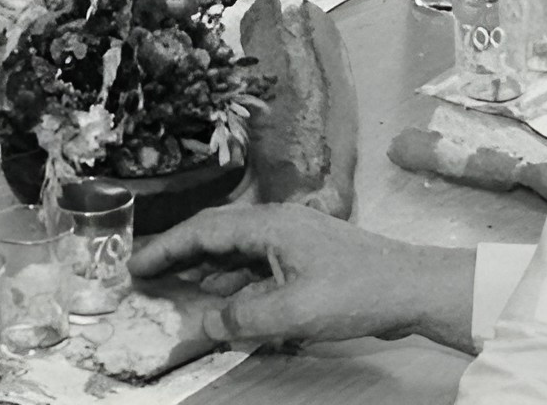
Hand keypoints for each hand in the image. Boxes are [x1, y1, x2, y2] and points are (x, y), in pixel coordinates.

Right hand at [129, 206, 477, 352]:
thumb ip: (243, 317)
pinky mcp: (309, 260)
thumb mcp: (293, 311)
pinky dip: (235, 282)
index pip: (206, 230)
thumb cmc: (355, 292)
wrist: (411, 288)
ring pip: (239, 252)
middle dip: (181, 255)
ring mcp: (296, 241)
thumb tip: (205, 321)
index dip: (167, 247)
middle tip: (147, 276)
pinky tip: (225, 301)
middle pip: (218, 235)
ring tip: (177, 290)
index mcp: (271, 224)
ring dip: (207, 270)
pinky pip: (259, 266)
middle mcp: (279, 224)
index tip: (135, 265)